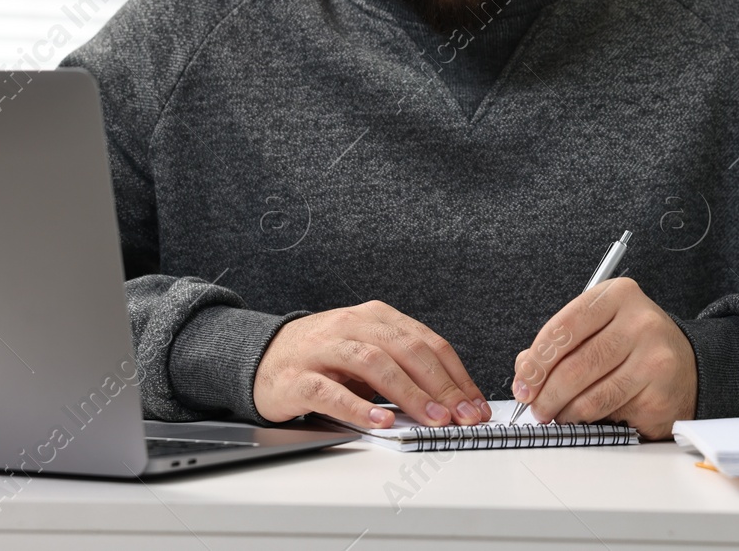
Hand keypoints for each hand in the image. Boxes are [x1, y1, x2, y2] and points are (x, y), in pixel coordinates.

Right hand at [253, 300, 491, 429]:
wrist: (263, 357)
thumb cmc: (323, 357)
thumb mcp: (367, 351)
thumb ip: (403, 367)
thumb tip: (451, 401)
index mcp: (375, 316)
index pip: (426, 341)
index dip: (456, 374)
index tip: (475, 404)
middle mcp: (351, 325)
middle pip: (406, 350)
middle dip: (441, 385)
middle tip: (463, 415)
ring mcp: (322, 349)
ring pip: (374, 364)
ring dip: (409, 393)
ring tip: (433, 418)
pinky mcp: (297, 377)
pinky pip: (331, 392)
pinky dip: (359, 407)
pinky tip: (380, 421)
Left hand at [510, 277, 696, 439]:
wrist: (687, 365)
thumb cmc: (632, 345)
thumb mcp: (597, 328)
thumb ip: (559, 343)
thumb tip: (525, 372)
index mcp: (618, 295)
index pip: (564, 327)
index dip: (536, 360)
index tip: (523, 382)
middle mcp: (640, 322)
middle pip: (575, 364)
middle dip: (546, 393)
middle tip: (535, 407)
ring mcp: (654, 358)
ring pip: (590, 394)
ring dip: (564, 411)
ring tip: (555, 414)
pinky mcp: (660, 394)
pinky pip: (610, 412)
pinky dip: (588, 421)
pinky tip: (583, 417)